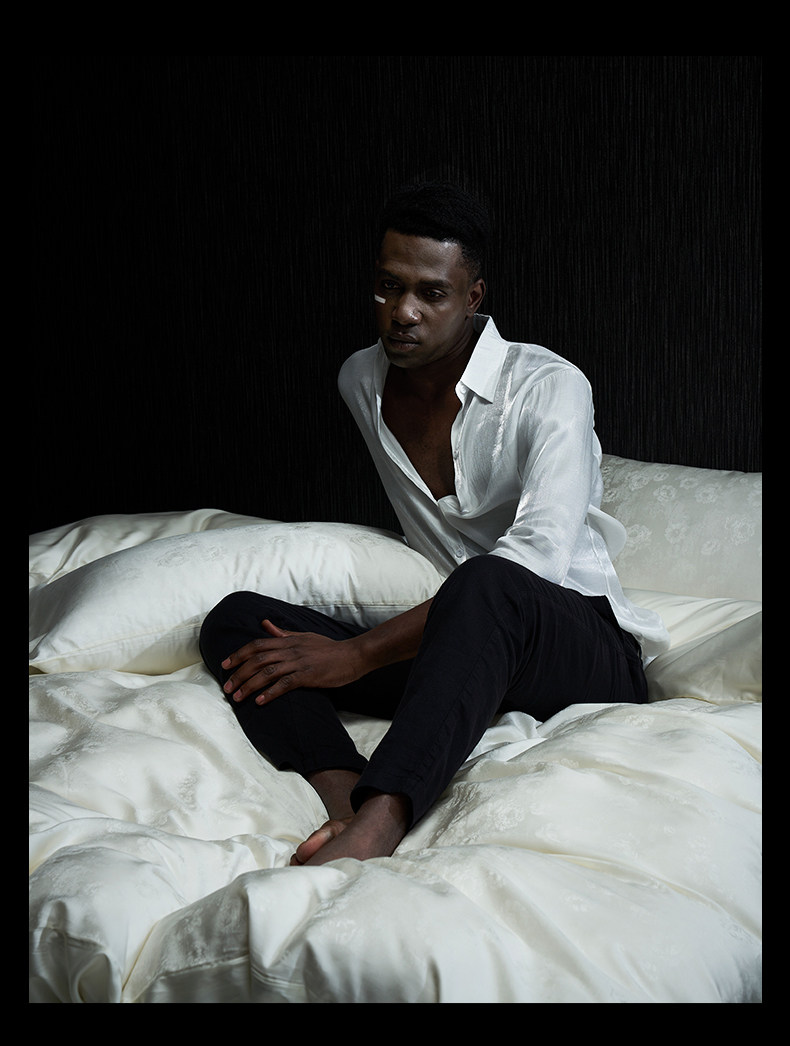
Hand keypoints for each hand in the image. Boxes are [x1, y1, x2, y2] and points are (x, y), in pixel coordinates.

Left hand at [221, 620, 363, 704]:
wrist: (352, 655)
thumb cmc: (328, 648)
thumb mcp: (303, 636)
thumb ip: (282, 633)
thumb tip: (264, 624)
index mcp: (287, 640)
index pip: (256, 645)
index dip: (238, 654)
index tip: (224, 665)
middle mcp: (290, 649)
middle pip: (257, 659)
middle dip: (239, 673)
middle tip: (227, 687)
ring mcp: (299, 662)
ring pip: (267, 672)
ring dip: (249, 685)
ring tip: (237, 698)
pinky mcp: (308, 675)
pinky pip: (285, 684)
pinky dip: (270, 692)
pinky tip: (259, 701)